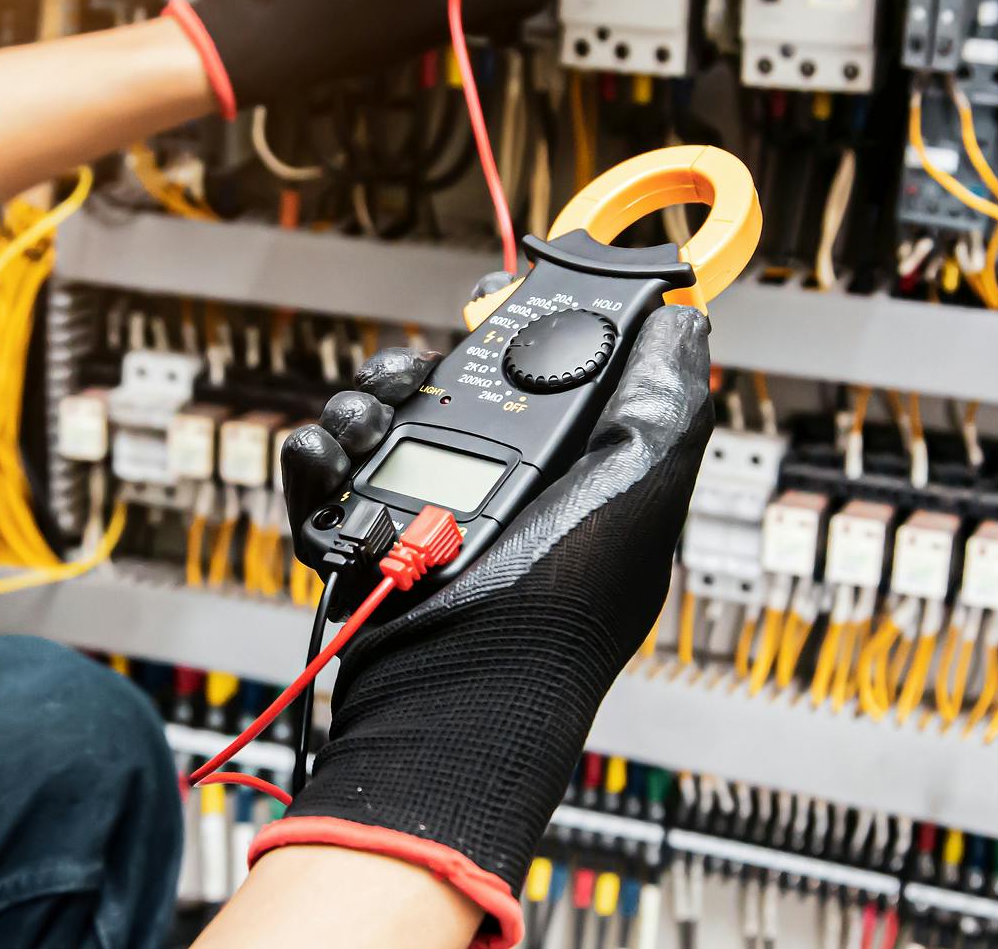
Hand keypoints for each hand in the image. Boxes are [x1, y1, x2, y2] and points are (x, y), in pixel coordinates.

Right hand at [263, 303, 712, 947]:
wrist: (456, 698)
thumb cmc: (558, 614)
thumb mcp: (641, 489)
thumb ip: (664, 400)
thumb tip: (684, 326)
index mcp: (565, 478)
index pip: (539, 380)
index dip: (516, 332)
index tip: (495, 298)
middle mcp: (494, 496)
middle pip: (445, 391)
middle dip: (420, 365)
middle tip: (411, 370)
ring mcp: (421, 522)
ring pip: (377, 424)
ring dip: (362, 405)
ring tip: (364, 423)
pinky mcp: (358, 546)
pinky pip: (324, 479)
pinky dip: (314, 457)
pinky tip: (324, 455)